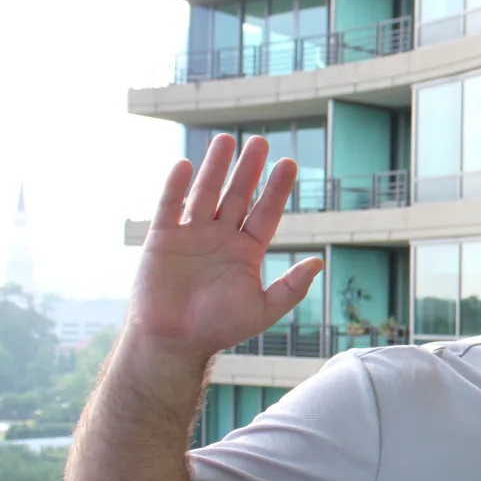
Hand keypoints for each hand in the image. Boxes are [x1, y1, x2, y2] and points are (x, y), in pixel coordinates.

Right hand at [128, 134, 321, 360]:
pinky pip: (169, 206)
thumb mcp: (263, 309)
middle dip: (248, 170)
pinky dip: (176, 186)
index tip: (288, 164)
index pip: (265, 213)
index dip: (276, 189)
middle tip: (260, 142)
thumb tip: (319, 262)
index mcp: (246, 251)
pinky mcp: (162, 238)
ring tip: (226, 139)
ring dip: (215, 167)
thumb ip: (291, 287)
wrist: (173, 340)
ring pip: (206, 193)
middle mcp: (221, 237)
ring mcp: (191, 234)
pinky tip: (186, 165)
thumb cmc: (219, 328)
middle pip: (237, 195)